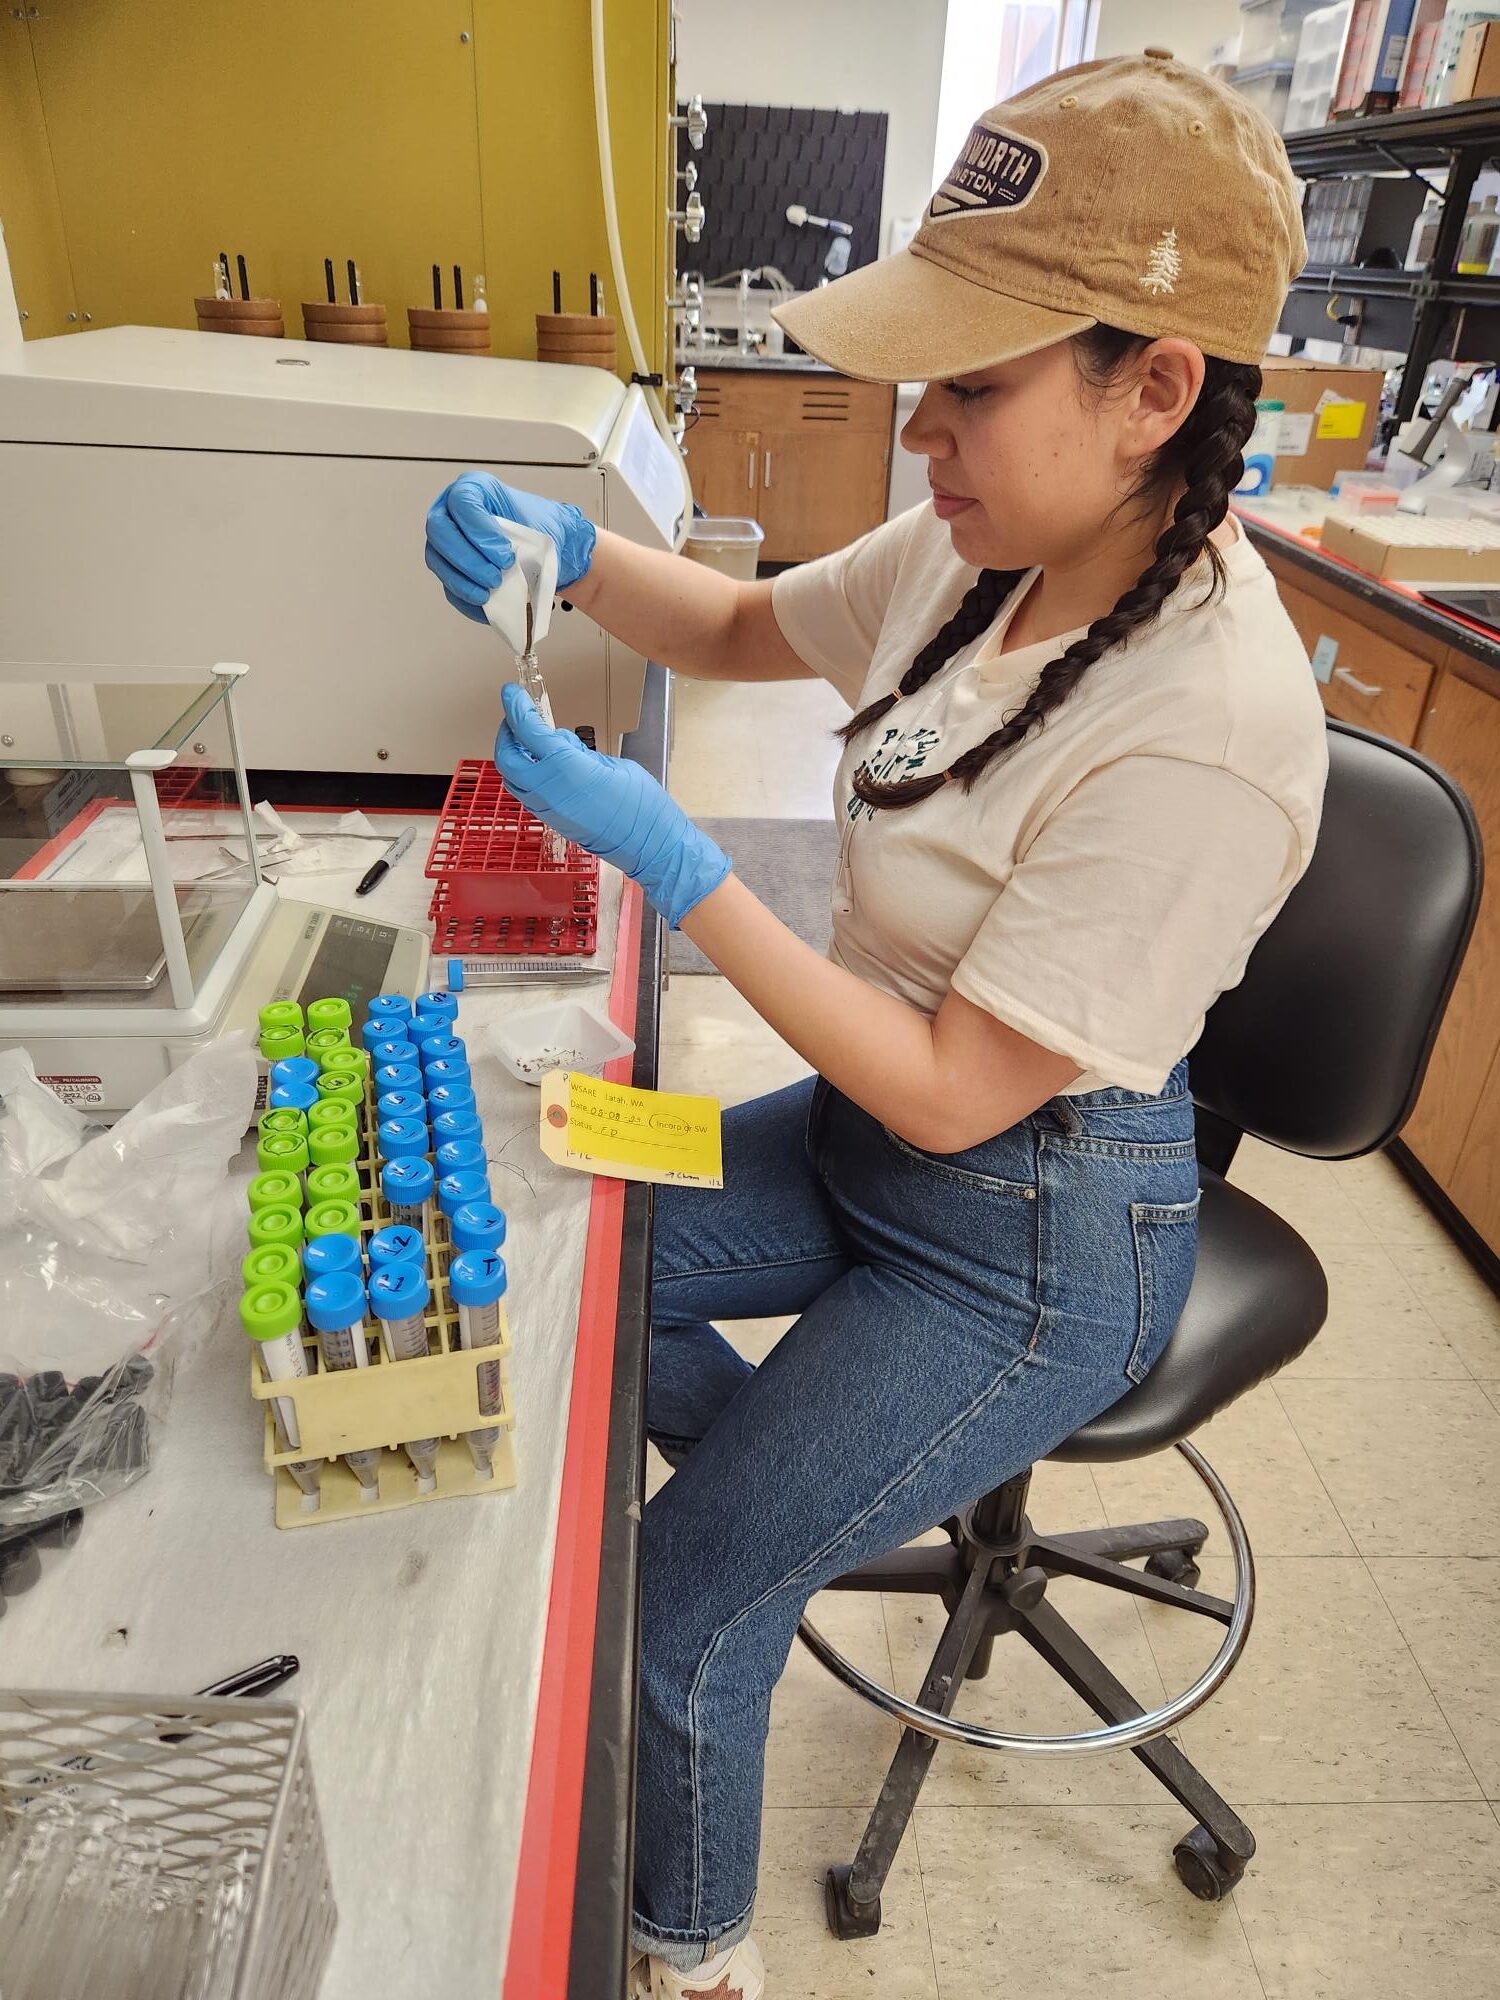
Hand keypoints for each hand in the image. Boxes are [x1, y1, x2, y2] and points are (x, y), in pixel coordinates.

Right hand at [425, 473, 597, 623]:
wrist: (542, 546)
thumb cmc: (537, 527)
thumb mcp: (534, 523)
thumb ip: (517, 539)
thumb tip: (501, 569)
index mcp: (473, 487)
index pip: (462, 503)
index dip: (480, 532)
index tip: (506, 556)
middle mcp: (450, 509)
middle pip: (439, 530)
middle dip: (468, 559)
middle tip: (495, 578)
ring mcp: (444, 539)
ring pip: (437, 559)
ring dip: (463, 581)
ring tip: (490, 593)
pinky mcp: (448, 567)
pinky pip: (447, 584)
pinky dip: (465, 598)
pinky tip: (485, 604)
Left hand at [494, 684, 729, 929]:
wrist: (651, 845)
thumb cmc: (642, 804)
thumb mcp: (611, 764)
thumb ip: (579, 753)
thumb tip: (561, 745)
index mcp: (566, 768)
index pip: (527, 730)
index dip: (515, 707)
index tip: (510, 692)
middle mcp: (549, 790)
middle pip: (507, 757)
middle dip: (507, 733)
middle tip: (517, 717)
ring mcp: (548, 809)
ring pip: (512, 777)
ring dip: (515, 756)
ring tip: (532, 740)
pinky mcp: (552, 821)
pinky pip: (526, 793)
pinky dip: (526, 775)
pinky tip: (544, 766)